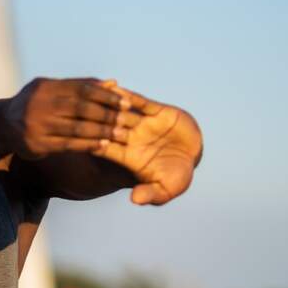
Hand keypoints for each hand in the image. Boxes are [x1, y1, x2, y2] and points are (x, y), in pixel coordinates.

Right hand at [0, 78, 132, 159]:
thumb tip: (113, 83)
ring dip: (101, 131)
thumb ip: (81, 86)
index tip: (126, 101)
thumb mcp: (53, 89)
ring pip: (76, 128)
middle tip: (127, 119)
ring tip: (120, 134)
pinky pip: (68, 145)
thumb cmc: (36, 103)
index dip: (106, 95)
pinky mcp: (37, 144)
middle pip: (81, 108)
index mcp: (46, 86)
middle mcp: (40, 103)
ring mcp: (37, 124)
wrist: (2, 125)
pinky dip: (87, 145)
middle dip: (107, 114)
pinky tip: (103, 145)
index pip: (82, 89)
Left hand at [92, 82, 202, 204]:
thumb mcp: (165, 190)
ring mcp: (141, 123)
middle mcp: (130, 138)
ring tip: (104, 100)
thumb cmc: (175, 177)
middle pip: (109, 128)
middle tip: (99, 119)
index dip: (97, 144)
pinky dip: (129, 96)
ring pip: (121, 112)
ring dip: (112, 107)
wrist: (193, 157)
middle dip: (102, 123)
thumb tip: (135, 200)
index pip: (105, 149)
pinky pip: (140, 101)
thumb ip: (150, 194)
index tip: (94, 141)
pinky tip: (117, 88)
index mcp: (127, 156)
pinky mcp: (155, 111)